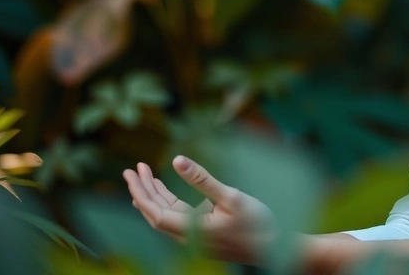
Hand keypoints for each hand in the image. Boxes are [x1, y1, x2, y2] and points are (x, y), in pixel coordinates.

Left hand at [123, 155, 278, 265]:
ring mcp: (195, 240)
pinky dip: (168, 204)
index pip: (155, 213)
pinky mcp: (202, 237)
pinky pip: (177, 219)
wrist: (276, 248)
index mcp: (192, 230)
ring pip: (166, 217)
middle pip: (156, 215)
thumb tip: (176, 160)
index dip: (141, 193)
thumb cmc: (257, 222)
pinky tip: (165, 192)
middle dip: (142, 191)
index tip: (132, 173)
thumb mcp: (231, 196)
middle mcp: (189, 239)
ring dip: (154, 197)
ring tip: (145, 176)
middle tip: (132, 170)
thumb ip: (202, 179)